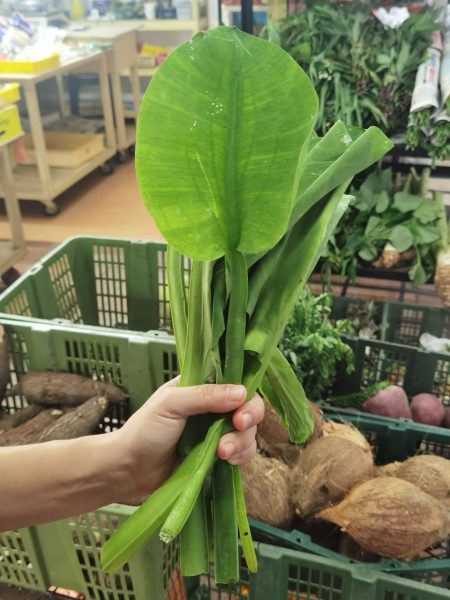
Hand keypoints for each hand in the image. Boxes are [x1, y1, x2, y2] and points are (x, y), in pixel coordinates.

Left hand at [114, 378, 263, 502]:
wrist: (129, 471)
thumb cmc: (144, 431)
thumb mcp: (171, 404)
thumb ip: (205, 395)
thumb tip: (241, 392)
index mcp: (201, 387)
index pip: (235, 381)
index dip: (244, 393)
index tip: (240, 408)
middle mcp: (213, 408)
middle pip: (248, 406)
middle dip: (249, 417)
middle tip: (238, 426)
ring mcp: (217, 433)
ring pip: (248, 432)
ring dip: (242, 441)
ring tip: (222, 453)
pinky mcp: (218, 457)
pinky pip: (243, 453)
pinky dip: (240, 456)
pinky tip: (226, 461)